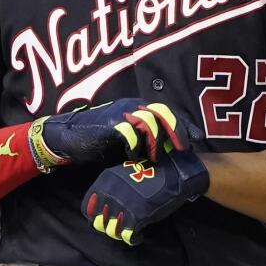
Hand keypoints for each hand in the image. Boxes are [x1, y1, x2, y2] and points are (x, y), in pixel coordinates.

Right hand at [28, 99, 195, 171]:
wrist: (69, 136)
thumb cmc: (100, 140)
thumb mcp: (128, 139)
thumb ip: (146, 141)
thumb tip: (169, 154)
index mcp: (139, 107)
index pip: (168, 111)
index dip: (184, 124)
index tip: (196, 139)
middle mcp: (132, 107)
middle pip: (163, 112)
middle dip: (176, 131)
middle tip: (182, 149)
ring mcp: (120, 114)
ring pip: (149, 121)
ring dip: (155, 141)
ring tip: (156, 158)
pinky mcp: (109, 125)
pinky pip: (128, 133)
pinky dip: (134, 146)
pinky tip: (133, 157)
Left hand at [81, 150, 208, 245]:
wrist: (173, 172)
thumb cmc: (151, 171)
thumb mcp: (124, 173)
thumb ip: (112, 187)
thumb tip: (104, 204)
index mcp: (105, 181)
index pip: (87, 206)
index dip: (95, 216)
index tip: (104, 218)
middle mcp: (110, 194)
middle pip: (98, 222)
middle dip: (108, 226)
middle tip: (119, 226)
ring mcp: (122, 206)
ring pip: (112, 231)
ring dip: (120, 233)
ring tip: (130, 231)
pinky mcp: (137, 217)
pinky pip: (128, 236)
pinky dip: (133, 239)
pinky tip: (139, 235)